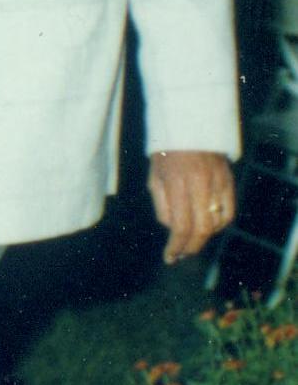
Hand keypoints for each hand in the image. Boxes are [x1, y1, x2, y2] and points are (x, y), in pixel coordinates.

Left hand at [147, 150, 237, 267]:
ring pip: (217, 223)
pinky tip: (207, 226)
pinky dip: (219, 224)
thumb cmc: (166, 154)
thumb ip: (162, 206)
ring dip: (204, 235)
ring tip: (190, 238)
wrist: (191, 127)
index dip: (176, 246)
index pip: (181, 225)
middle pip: (203, 229)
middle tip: (181, 254)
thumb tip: (173, 230)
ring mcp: (219, 183)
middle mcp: (201, 185)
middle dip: (191, 247)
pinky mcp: (230, 182)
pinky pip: (229, 212)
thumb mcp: (155, 178)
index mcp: (178, 184)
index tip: (170, 257)